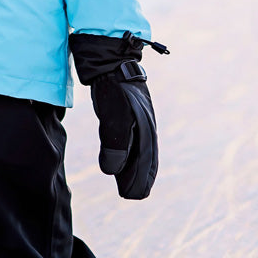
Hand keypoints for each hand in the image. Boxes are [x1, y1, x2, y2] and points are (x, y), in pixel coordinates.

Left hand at [89, 62, 157, 198]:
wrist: (111, 61)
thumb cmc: (114, 88)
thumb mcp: (114, 115)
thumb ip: (115, 143)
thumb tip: (112, 170)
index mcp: (146, 130)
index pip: (146, 162)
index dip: (140, 180)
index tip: (134, 196)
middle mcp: (145, 127)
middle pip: (145, 158)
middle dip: (139, 177)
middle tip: (132, 195)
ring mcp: (138, 120)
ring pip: (139, 150)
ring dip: (134, 167)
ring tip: (127, 183)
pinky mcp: (128, 114)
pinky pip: (132, 140)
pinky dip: (129, 154)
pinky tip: (121, 159)